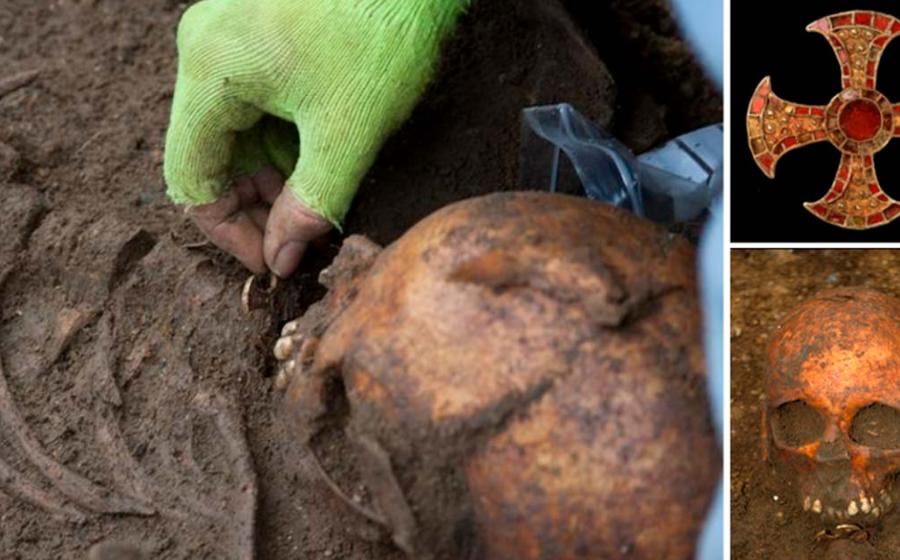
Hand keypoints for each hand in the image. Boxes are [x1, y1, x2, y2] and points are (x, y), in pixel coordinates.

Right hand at [163, 0, 468, 276]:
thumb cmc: (381, 33)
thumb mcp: (347, 134)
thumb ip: (311, 204)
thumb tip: (282, 259)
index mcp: (210, 71)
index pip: (190, 177)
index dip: (228, 232)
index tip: (270, 262)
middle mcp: (206, 51)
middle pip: (210, 156)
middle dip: (254, 207)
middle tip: (298, 242)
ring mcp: (231, 38)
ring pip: (234, 134)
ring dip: (271, 178)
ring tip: (316, 209)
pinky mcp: (260, 36)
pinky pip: (255, 106)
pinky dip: (282, 143)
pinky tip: (318, 165)